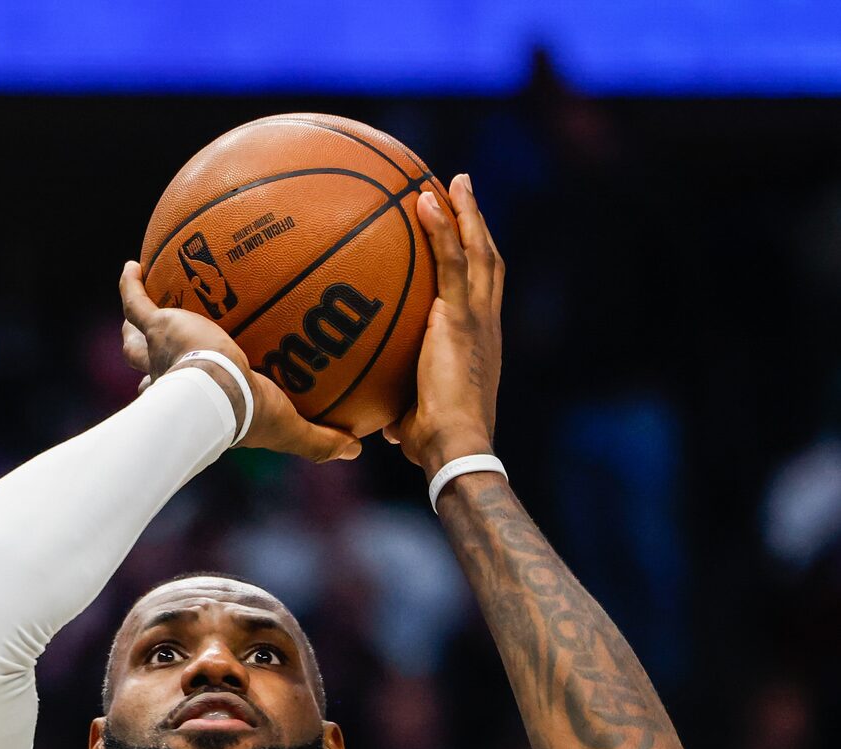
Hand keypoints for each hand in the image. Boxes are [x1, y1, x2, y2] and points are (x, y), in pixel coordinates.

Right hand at [119, 262, 360, 463]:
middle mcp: (169, 378)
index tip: (186, 388)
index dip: (181, 398)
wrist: (217, 391)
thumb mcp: (290, 428)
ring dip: (133, 325)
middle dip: (147, 360)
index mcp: (194, 401)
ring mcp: (159, 350)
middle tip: (157, 344)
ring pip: (134, 340)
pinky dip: (130, 284)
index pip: (184, 400)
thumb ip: (320, 438)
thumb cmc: (248, 413)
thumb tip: (356, 449)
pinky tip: (133, 264)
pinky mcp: (157, 325)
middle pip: (148, 370)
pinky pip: (136, 300)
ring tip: (142, 299)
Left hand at [389, 175, 503, 479]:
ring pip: (478, 252)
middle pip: (487, 260)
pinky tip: (426, 200)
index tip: (464, 239)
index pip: (480, 293)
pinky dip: (442, 228)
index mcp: (479, 344)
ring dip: (466, 213)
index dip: (475, 262)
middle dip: (477, 223)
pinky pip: (451, 262)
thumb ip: (401, 411)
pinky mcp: (460, 319)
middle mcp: (486, 325)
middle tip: (463, 190)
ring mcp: (477, 318)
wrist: (455, 447)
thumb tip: (380, 422)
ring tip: (452, 181)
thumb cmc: (435, 446)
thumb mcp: (414, 422)